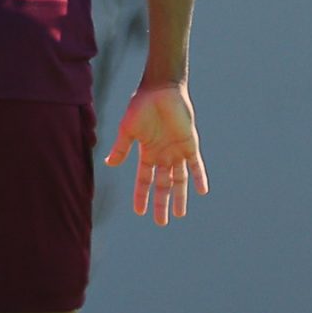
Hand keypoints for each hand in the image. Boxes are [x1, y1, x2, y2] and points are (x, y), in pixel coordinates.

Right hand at [105, 82, 208, 225]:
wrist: (161, 90)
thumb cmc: (141, 106)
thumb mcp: (127, 130)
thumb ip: (121, 147)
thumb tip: (109, 164)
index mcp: (146, 153)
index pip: (143, 180)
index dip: (141, 196)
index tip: (139, 212)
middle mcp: (163, 155)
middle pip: (162, 185)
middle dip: (161, 203)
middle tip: (161, 222)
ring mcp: (177, 151)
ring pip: (179, 179)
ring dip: (179, 196)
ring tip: (179, 214)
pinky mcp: (190, 144)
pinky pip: (196, 165)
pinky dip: (199, 177)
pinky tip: (202, 191)